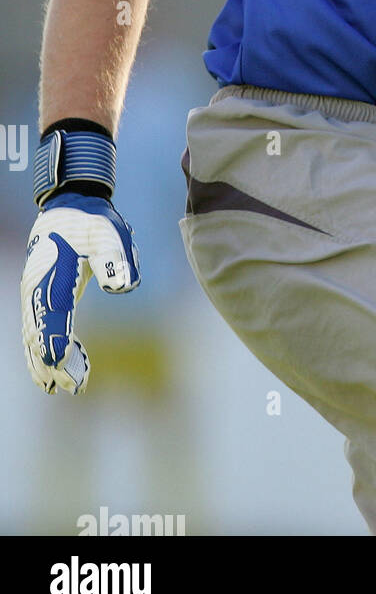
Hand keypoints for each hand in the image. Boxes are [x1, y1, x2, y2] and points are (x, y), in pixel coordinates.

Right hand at [21, 193, 140, 393]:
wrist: (71, 205)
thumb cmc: (93, 221)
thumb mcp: (110, 232)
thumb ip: (116, 257)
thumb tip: (123, 286)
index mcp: (54, 278)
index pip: (53, 321)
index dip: (58, 348)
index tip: (65, 371)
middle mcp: (38, 290)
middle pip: (40, 336)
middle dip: (53, 364)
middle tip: (72, 388)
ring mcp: (34, 294)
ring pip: (33, 336)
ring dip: (44, 361)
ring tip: (58, 387)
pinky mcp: (39, 295)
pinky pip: (36, 328)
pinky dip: (42, 348)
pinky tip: (52, 367)